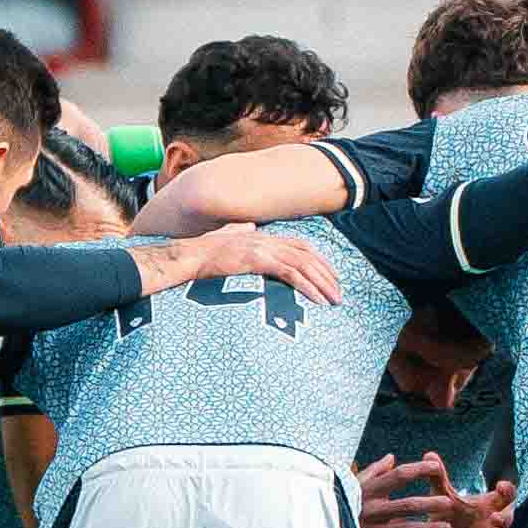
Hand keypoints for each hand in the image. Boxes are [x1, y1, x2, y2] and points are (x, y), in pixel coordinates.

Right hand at [135, 228, 338, 299]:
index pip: (300, 245)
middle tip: (339, 292)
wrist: (188, 256)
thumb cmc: (202, 252)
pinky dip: (308, 287)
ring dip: (322, 283)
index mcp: (262, 236)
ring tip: (334, 300)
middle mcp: (267, 239)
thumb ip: (239, 232)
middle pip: (308, 254)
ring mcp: (263, 248)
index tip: (330, 275)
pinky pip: (291, 274)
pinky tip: (317, 300)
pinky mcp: (258, 261)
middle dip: (327, 274)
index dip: (318, 259)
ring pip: (304, 265)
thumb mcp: (225, 238)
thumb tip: (246, 227)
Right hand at [353, 447, 456, 527]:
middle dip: (430, 503)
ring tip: (445, 527)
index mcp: (368, 490)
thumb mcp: (351, 485)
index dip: (419, 470)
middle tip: (449, 502)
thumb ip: (373, 472)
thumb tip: (391, 457)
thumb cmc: (338, 505)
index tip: (436, 467)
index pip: (398, 476)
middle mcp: (370, 509)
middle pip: (407, 504)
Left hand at [435, 476, 514, 527]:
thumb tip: (429, 455)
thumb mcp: (443, 497)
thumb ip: (438, 478)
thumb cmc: (447, 516)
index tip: (502, 485)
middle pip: (509, 523)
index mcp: (489, 507)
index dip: (508, 491)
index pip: (507, 497)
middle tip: (496, 519)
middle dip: (506, 521)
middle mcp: (494, 527)